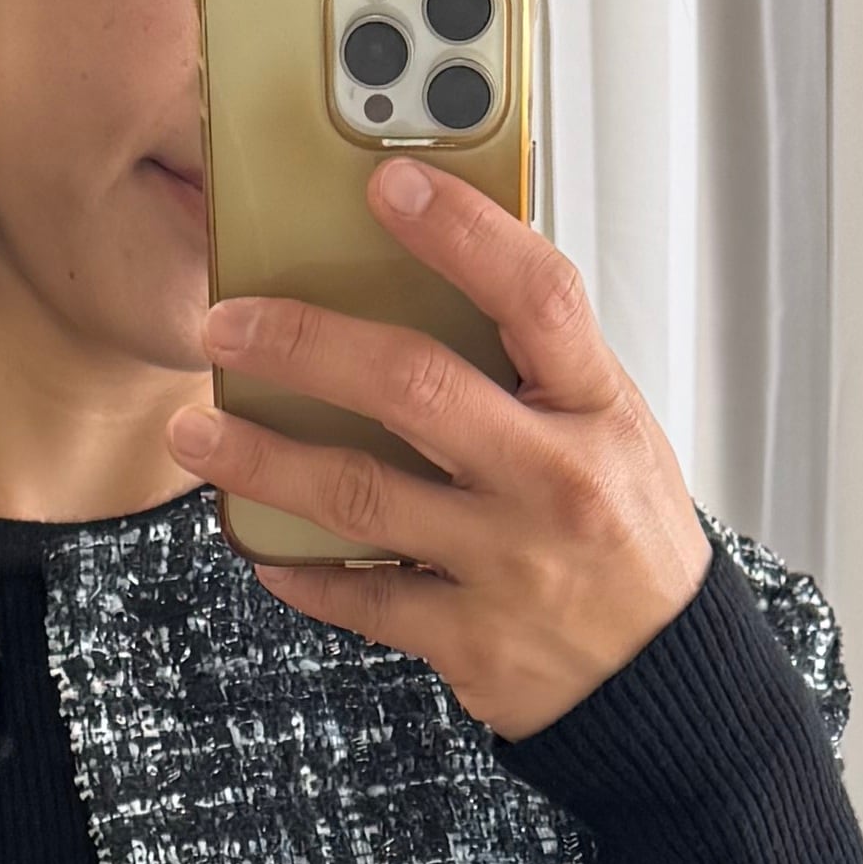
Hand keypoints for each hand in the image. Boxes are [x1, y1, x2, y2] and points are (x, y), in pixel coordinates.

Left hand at [163, 159, 713, 738]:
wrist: (665, 679)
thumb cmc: (627, 538)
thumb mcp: (614, 432)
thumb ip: (538, 367)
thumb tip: (434, 278)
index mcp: (598, 410)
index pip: (537, 296)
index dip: (463, 231)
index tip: (389, 184)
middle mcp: (554, 481)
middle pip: (415, 387)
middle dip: (305, 346)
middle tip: (227, 327)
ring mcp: (509, 564)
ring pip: (362, 496)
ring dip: (263, 460)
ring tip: (197, 433)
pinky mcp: (471, 640)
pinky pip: (362, 600)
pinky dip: (300, 570)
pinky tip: (258, 543)